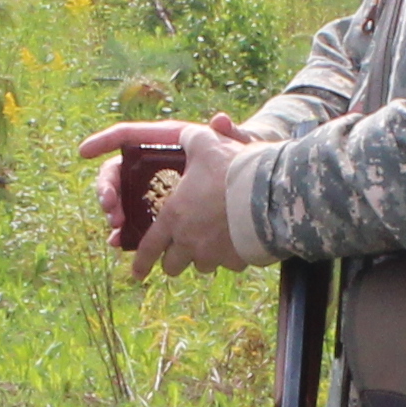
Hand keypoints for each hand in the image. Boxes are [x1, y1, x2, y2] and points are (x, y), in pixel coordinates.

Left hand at [127, 117, 262, 276]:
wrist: (268, 192)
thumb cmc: (231, 167)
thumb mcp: (206, 143)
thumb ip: (190, 140)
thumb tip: (185, 134)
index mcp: (173, 217)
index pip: (149, 248)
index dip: (141, 262)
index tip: (137, 272)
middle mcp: (189, 241)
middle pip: (172, 265)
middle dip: (174, 258)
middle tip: (181, 249)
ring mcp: (213, 254)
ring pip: (201, 265)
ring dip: (203, 256)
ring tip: (213, 240)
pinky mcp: (237, 260)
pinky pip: (229, 264)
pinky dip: (230, 256)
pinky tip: (238, 239)